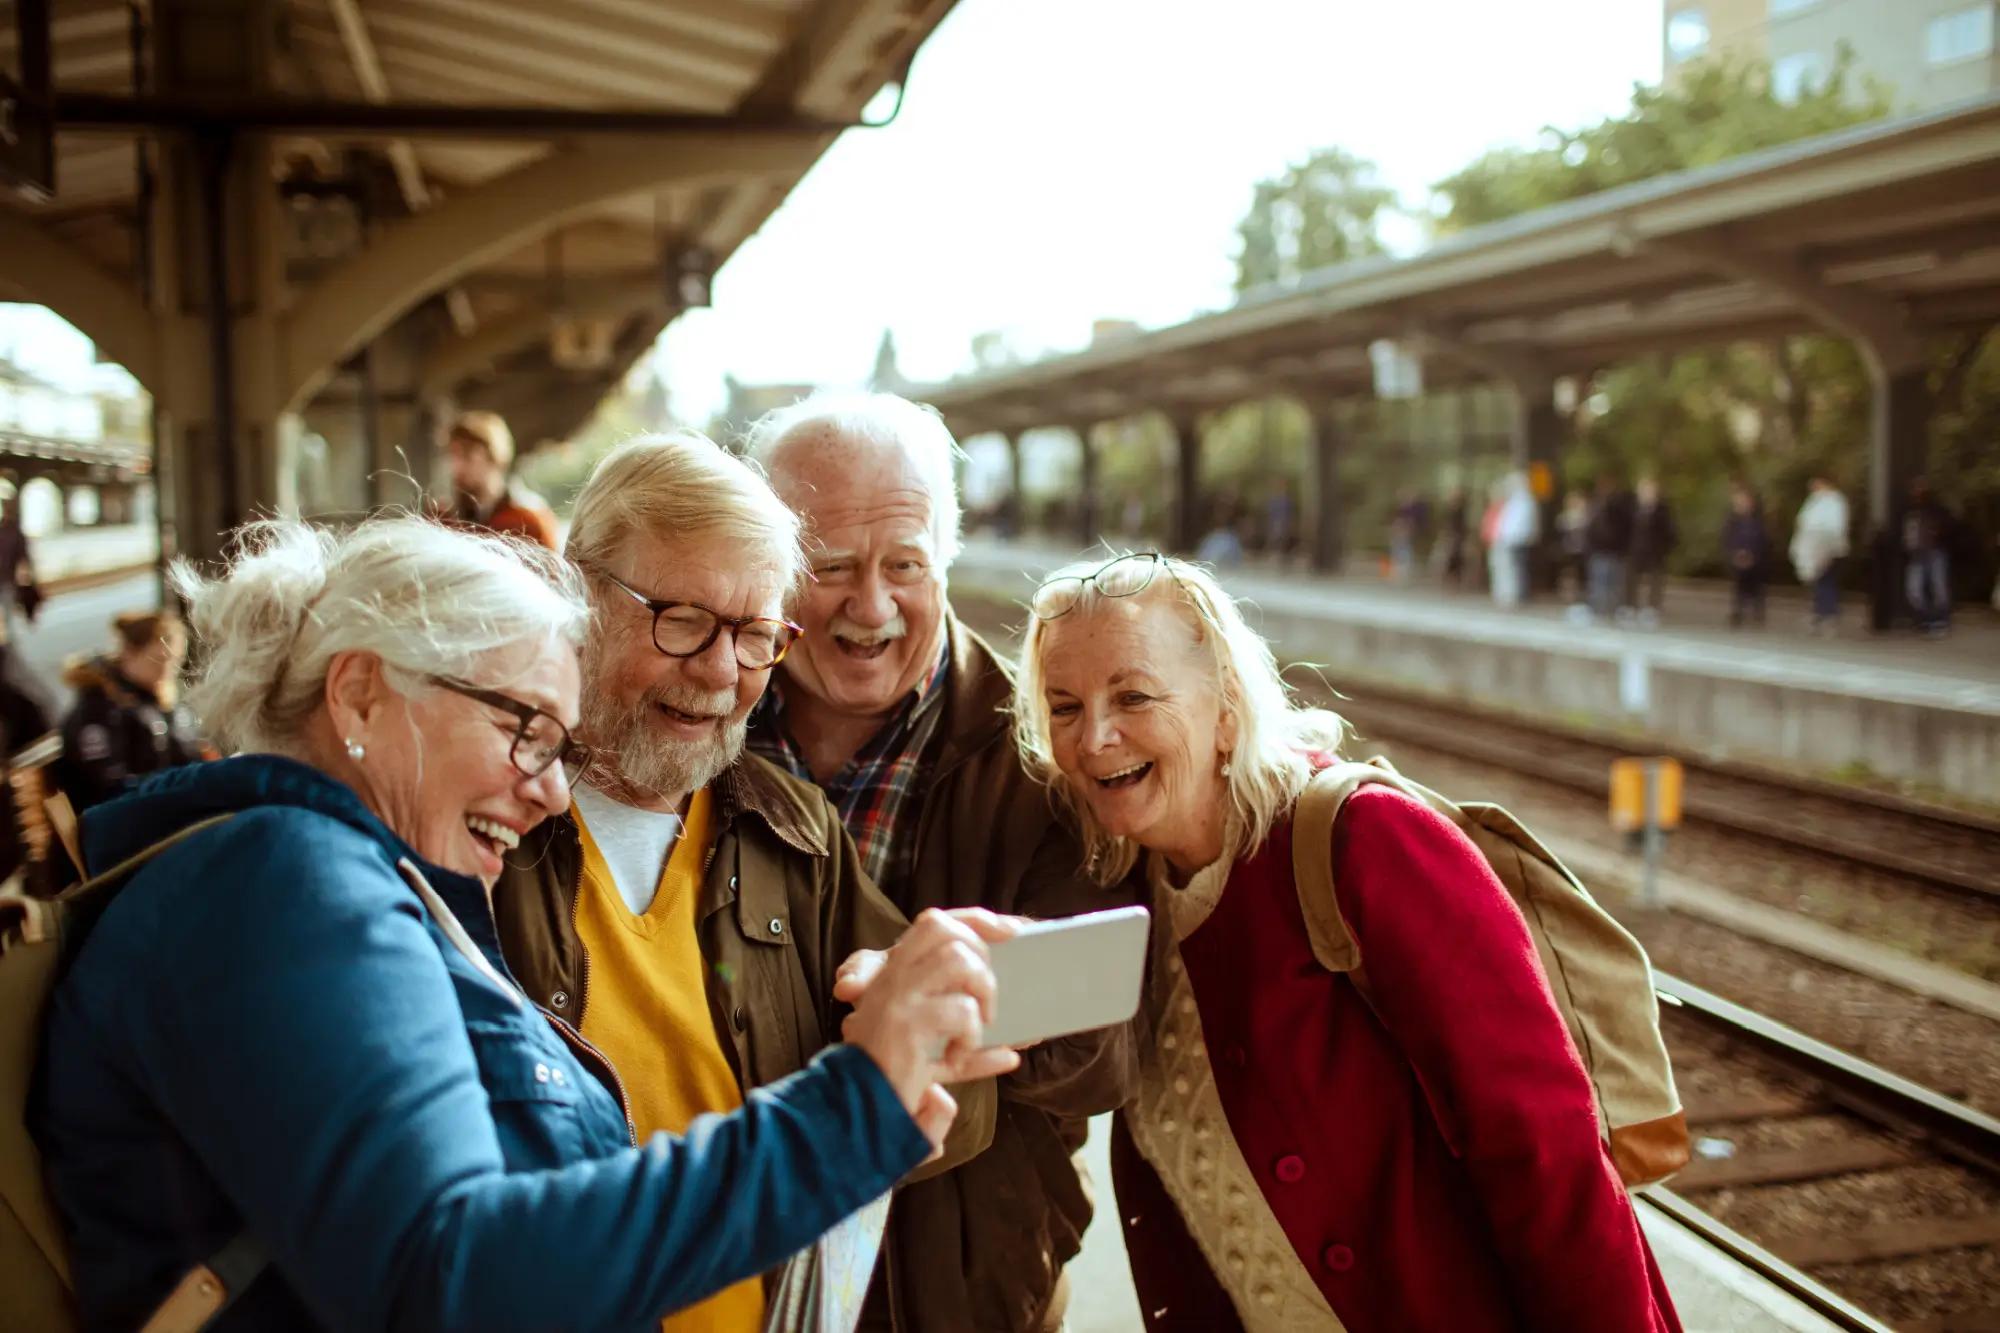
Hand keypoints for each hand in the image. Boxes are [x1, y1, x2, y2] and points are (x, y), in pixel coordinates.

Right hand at [841, 909, 1021, 1152]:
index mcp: (893, 972)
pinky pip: (960, 1010)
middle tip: (987, 1004)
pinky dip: (970, 1036)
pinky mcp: (906, 1023)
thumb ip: (962, 1032)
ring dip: (982, 993)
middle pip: (947, 930)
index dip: (976, 921)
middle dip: (981, 957)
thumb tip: (1011, 1045)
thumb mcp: (931, 1047)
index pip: (935, 923)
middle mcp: (892, 976)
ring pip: (958, 961)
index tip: (1012, 930)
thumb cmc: (896, 1077)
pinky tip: (956, 1057)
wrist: (856, 1107)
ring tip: (975, 1030)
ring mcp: (897, 996)